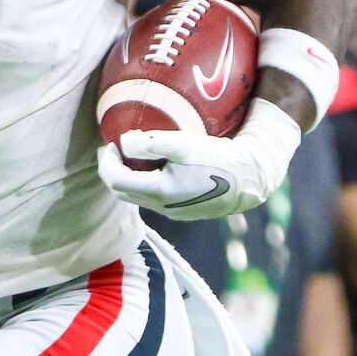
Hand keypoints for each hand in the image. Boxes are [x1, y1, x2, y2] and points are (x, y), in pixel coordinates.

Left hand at [98, 99, 300, 220]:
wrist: (249, 179)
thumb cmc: (218, 158)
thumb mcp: (184, 144)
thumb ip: (151, 143)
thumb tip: (123, 142)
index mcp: (160, 192)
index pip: (115, 180)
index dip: (106, 162)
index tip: (111, 144)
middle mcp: (162, 207)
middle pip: (121, 192)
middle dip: (112, 170)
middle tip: (114, 149)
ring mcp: (172, 212)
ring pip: (136, 197)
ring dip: (127, 177)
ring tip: (131, 156)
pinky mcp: (181, 212)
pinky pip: (151, 199)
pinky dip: (142, 183)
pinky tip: (152, 167)